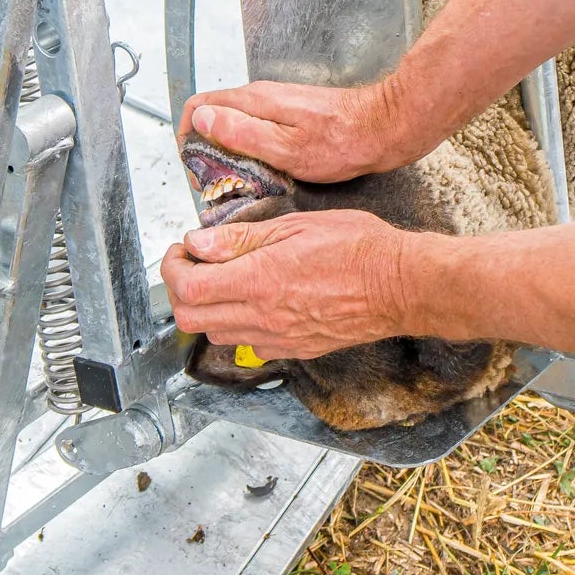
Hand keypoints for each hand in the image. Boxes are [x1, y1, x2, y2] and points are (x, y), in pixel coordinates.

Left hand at [162, 209, 413, 359]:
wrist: (400, 286)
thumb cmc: (358, 248)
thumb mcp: (296, 225)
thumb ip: (241, 238)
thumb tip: (199, 243)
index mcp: (260, 280)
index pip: (188, 288)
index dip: (173, 269)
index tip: (182, 251)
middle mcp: (264, 316)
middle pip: (192, 320)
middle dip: (182, 291)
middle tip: (195, 266)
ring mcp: (279, 338)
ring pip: (217, 335)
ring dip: (208, 309)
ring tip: (224, 281)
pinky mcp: (295, 349)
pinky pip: (249, 344)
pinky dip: (238, 325)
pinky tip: (254, 301)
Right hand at [179, 79, 414, 182]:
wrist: (386, 129)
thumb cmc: (343, 142)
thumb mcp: (286, 147)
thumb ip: (241, 133)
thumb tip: (202, 121)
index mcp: (255, 101)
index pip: (198, 106)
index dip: (188, 138)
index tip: (197, 168)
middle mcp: (262, 97)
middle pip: (214, 118)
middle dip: (207, 150)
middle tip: (218, 183)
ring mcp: (277, 105)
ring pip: (235, 126)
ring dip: (229, 153)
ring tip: (241, 182)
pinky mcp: (292, 116)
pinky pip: (257, 131)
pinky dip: (251, 152)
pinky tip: (266, 173)